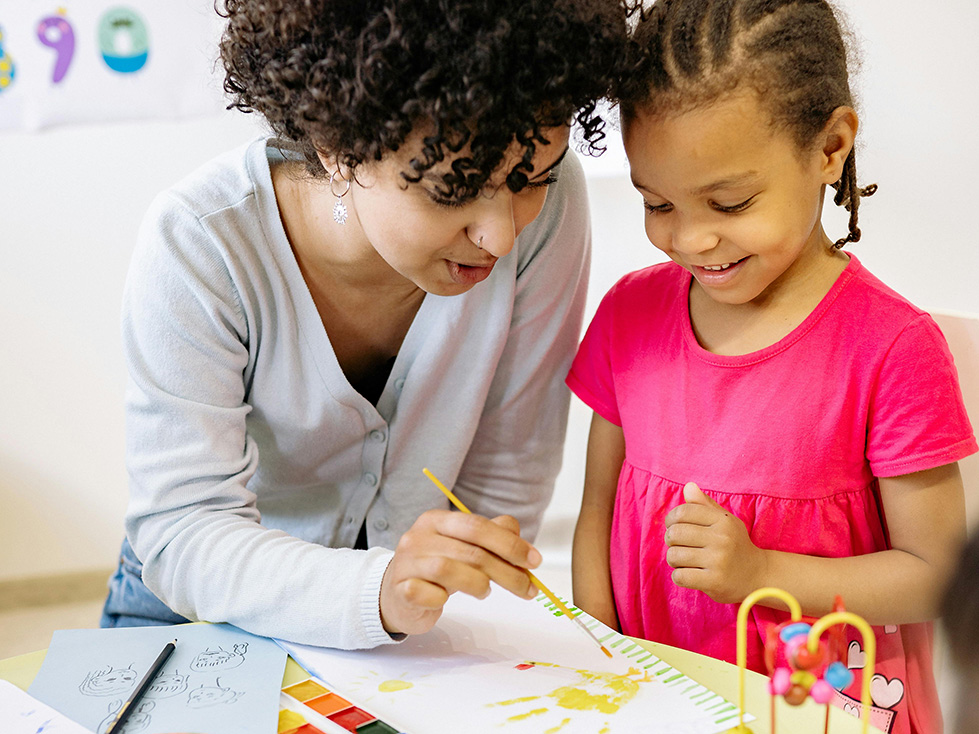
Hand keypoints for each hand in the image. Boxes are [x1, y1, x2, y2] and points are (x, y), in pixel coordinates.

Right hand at [379, 510, 541, 635]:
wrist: (393, 595)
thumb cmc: (434, 569)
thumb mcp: (463, 548)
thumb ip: (491, 537)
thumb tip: (520, 538)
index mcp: (436, 520)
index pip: (477, 526)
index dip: (509, 543)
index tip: (534, 561)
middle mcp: (418, 537)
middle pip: (470, 550)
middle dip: (506, 571)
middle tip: (528, 588)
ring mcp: (406, 563)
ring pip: (449, 569)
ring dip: (477, 584)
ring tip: (484, 591)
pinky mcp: (400, 590)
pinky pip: (428, 594)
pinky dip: (443, 599)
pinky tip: (445, 600)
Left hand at [663, 482, 766, 603]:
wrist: (758, 576)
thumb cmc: (735, 545)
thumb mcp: (725, 521)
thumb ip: (704, 504)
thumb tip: (688, 486)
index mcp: (723, 520)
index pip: (683, 512)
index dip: (671, 519)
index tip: (674, 527)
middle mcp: (722, 538)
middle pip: (675, 533)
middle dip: (671, 541)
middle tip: (679, 546)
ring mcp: (719, 561)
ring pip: (674, 555)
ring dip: (674, 560)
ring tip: (685, 561)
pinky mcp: (714, 582)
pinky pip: (679, 576)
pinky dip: (679, 576)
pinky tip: (689, 574)